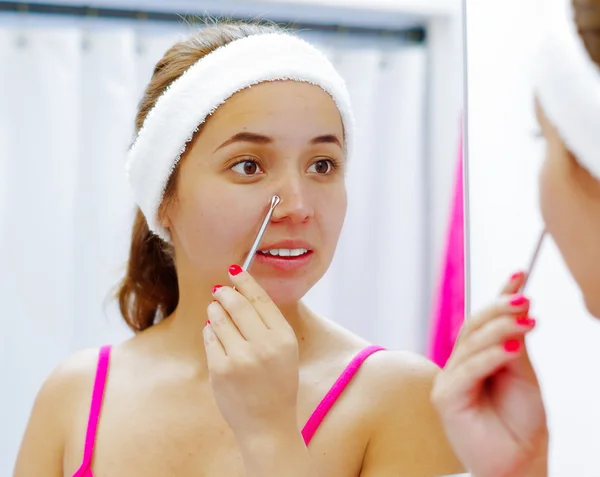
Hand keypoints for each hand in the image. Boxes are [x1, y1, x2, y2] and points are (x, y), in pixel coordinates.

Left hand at [203, 264, 299, 439]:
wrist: (267, 426)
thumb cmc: (277, 384)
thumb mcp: (284, 351)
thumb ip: (267, 323)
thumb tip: (239, 292)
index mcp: (284, 338)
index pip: (260, 299)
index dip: (245, 281)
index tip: (234, 270)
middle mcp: (264, 346)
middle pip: (237, 304)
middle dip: (224, 292)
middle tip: (218, 289)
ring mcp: (240, 359)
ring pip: (219, 319)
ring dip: (214, 310)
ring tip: (215, 310)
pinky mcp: (220, 370)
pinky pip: (210, 338)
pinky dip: (210, 331)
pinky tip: (215, 333)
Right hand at [431, 272, 548, 476]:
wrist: (520, 460)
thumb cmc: (520, 420)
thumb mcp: (523, 372)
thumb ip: (515, 340)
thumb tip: (519, 303)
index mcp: (476, 355)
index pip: (485, 319)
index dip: (500, 295)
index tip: (519, 274)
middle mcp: (459, 363)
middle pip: (473, 326)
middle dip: (499, 310)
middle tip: (524, 300)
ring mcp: (449, 379)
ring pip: (471, 344)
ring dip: (500, 330)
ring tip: (527, 323)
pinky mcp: (445, 397)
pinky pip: (467, 371)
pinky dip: (490, 358)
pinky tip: (513, 350)